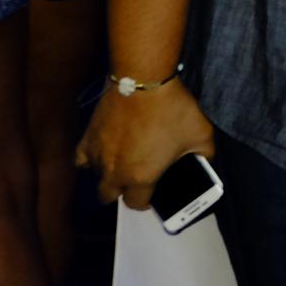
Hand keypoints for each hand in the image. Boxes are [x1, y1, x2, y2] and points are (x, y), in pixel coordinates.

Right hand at [76, 81, 215, 210]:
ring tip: (122, 162)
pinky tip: (101, 153)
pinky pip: (81, 159)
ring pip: (96, 177)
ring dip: (107, 175)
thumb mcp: (202, 135)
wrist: (145, 82)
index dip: (145, 202)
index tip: (150, 194)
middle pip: (108, 196)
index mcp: (141, 178)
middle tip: (135, 179)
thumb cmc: (173, 110)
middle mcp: (114, 172)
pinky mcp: (87, 138)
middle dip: (121, 192)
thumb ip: (205, 155)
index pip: (136, 204)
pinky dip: (89, 160)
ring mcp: (97, 156)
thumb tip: (205, 161)